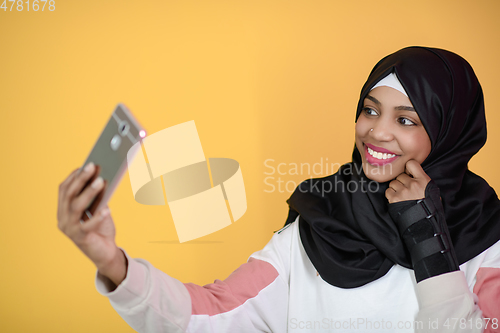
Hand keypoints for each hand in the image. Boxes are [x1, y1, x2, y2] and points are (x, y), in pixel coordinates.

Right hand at [57, 163, 126, 285]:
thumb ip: (97, 197)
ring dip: (88, 192)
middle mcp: (62, 218)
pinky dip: (97, 216)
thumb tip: (102, 177)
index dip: (74, 176)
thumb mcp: (98, 209)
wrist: (105, 252)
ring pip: (76, 207)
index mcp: (64, 209)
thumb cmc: (101, 229)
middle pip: (69, 195)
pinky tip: (107, 209)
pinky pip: (87, 225)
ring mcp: (69, 229)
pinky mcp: (80, 238)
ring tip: (101, 181)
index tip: (85, 165)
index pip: (64, 189)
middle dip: (81, 179)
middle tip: (92, 166)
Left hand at [385, 160, 430, 203]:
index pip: (411, 163)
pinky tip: (398, 200)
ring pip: (393, 183)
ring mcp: (403, 191)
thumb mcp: (431, 189)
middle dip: (402, 181)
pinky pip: (388, 191)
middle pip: (400, 175)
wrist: (424, 222)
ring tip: (403, 196)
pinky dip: (391, 195)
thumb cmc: (428, 206)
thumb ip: (421, 179)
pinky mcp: (395, 198)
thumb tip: (411, 171)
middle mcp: (413, 184)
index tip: (408, 173)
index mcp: (424, 180)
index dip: (408, 167)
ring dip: (396, 188)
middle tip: (407, 190)